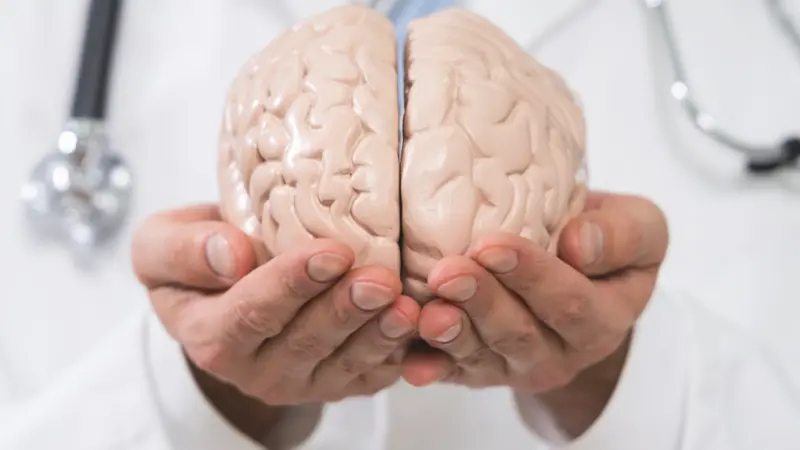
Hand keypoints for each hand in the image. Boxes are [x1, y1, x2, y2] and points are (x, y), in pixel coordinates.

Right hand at [131, 204, 418, 439]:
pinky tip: (422, 327)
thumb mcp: (161, 247)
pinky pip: (372, 375)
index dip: (291, 285)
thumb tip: (231, 255)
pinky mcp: (339, 382)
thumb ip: (183, 251)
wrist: (227, 287)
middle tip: (381, 279)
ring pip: (345, 363)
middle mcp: (256, 370)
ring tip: (407, 304)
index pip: (251, 315)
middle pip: (306, 343)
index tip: (330, 252)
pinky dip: (400, 354)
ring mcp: (303, 381)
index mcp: (212, 337)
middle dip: (345, 310)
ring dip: (379, 335)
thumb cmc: (198, 261)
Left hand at [403, 192, 667, 433]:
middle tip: (447, 272)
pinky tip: (410, 361)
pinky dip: (429, 366)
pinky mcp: (476, 370)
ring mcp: (514, 366)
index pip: (568, 302)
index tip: (493, 245)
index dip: (530, 275)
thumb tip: (580, 245)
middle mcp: (559, 352)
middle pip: (518, 333)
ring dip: (451, 335)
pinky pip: (451, 371)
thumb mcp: (639, 227)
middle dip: (481, 302)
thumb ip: (625, 234)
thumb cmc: (600, 241)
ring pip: (481, 355)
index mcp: (602, 319)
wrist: (576, 271)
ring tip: (426, 313)